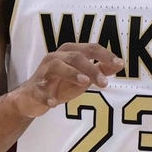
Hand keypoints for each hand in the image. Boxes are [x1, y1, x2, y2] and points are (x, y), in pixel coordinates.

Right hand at [9, 43, 123, 117]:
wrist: (31, 98)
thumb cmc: (60, 84)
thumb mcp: (83, 77)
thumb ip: (100, 70)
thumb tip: (120, 64)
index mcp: (69, 52)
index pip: (90, 48)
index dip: (105, 55)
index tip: (120, 64)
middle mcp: (56, 57)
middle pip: (76, 57)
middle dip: (92, 68)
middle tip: (105, 83)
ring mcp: (44, 72)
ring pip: (58, 67)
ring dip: (72, 74)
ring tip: (85, 83)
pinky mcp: (34, 88)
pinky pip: (40, 91)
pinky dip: (47, 96)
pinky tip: (54, 103)